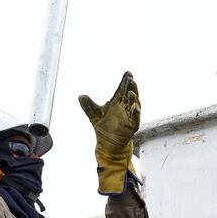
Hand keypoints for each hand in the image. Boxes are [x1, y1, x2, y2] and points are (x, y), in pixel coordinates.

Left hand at [79, 72, 140, 194]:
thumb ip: (88, 106)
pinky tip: (134, 106)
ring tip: (131, 91)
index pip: (122, 90)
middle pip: (130, 94)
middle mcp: (125, 108)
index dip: (125, 82)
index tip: (127, 73)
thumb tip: (80, 96)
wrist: (107, 144)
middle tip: (130, 78)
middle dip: (131, 86)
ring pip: (135, 104)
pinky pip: (135, 118)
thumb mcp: (93, 115)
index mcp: (117, 103)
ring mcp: (130, 116)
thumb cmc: (103, 128)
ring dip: (134, 97)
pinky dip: (136, 112)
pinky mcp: (132, 126)